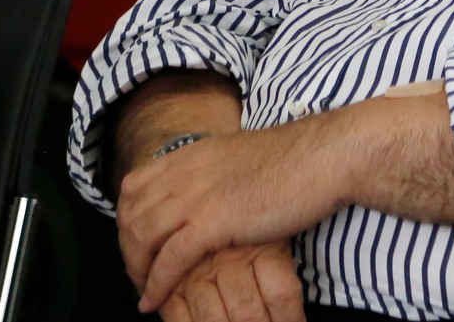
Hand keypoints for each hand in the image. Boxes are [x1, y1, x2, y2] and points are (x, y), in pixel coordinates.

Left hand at [119, 121, 349, 312]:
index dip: (128, 217)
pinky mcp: (213, 222)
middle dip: (128, 249)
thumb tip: (214, 188)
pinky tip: (155, 300)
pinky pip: (168, 260)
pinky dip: (157, 284)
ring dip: (137, 270)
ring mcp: (197, 196)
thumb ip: (218, 171)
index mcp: (193, 154)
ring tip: (145, 290)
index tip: (137, 242)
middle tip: (138, 273)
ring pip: (142, 238)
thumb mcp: (243, 156)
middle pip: (131, 215)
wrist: (326, 157)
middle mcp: (186, 172)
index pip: (136, 186)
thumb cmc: (298, 159)